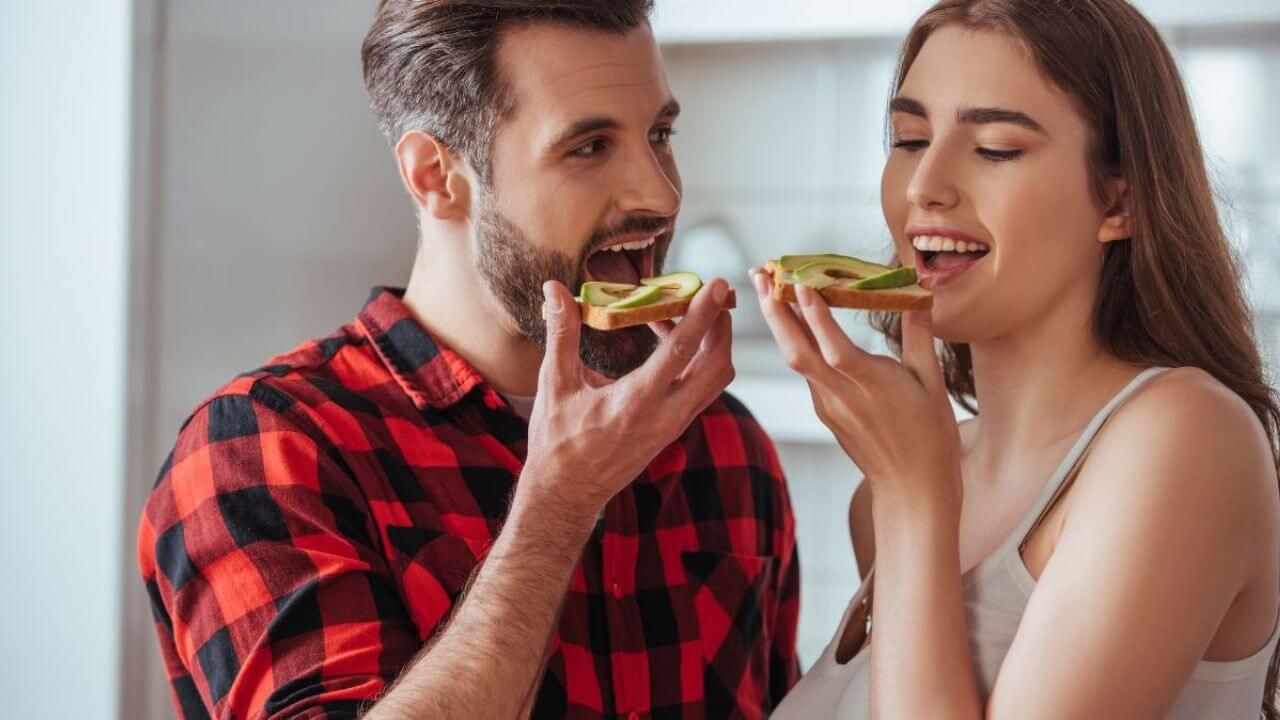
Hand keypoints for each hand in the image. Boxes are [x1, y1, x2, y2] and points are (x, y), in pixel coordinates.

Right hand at [522, 278, 735, 524]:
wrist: (567, 492)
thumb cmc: (557, 439)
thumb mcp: (555, 384)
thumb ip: (561, 333)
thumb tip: (554, 287)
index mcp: (636, 402)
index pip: (681, 351)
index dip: (703, 314)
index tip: (717, 284)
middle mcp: (664, 416)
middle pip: (717, 366)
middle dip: (721, 327)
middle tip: (709, 295)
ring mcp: (673, 426)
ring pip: (716, 380)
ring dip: (713, 344)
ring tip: (691, 313)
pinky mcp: (673, 429)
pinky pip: (702, 390)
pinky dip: (699, 361)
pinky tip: (672, 342)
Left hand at [750, 269, 961, 512]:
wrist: (912, 487)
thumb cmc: (930, 436)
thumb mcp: (932, 382)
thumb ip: (919, 336)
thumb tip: (920, 295)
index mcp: (873, 386)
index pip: (836, 349)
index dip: (816, 318)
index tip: (800, 285)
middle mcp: (842, 395)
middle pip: (797, 352)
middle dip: (775, 312)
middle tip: (759, 275)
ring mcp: (828, 405)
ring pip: (795, 360)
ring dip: (778, 324)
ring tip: (765, 289)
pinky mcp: (824, 411)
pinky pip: (805, 371)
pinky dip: (794, 343)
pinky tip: (790, 322)